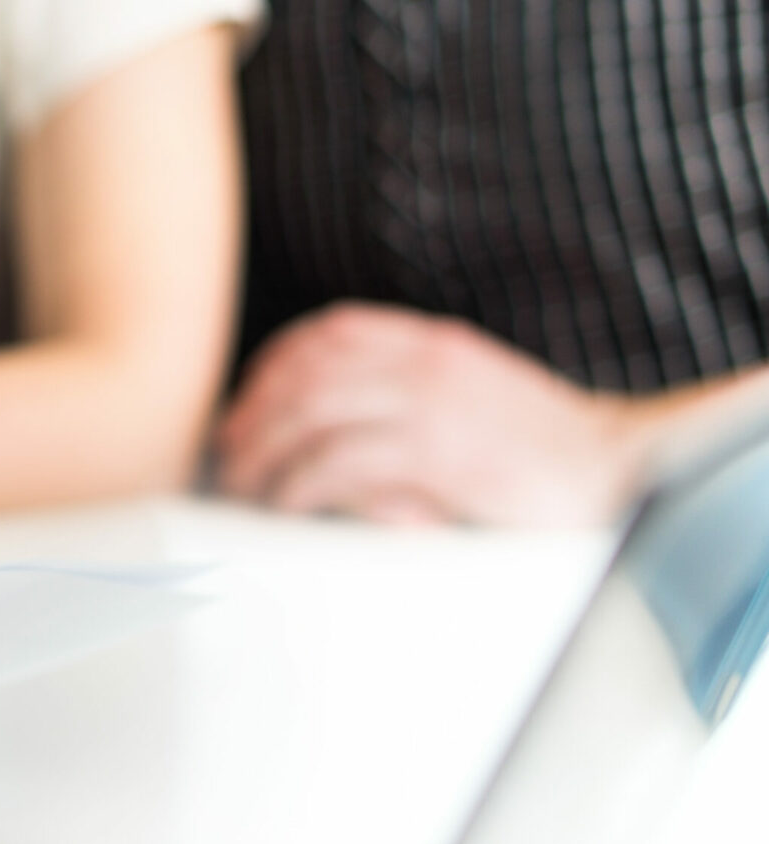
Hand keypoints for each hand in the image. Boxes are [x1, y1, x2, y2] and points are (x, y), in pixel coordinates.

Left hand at [215, 301, 644, 524]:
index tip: (244, 403)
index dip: (273, 365)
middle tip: (228, 454)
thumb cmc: (543, 447)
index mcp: (433, 343)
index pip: (330, 332)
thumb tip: (332, 429)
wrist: (622, 470)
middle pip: (306, 372)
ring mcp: (430, 405)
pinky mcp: (436, 454)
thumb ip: (408, 395)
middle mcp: (425, 362)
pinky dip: (300, 484)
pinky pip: (341, 462)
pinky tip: (286, 504)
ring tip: (245, 487)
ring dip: (265, 452)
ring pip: (311, 414)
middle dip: (254, 413)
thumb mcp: (473, 396)